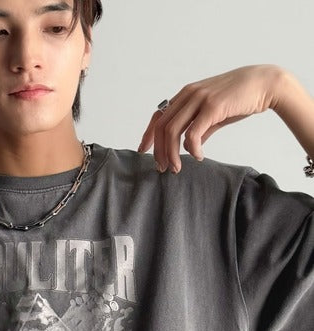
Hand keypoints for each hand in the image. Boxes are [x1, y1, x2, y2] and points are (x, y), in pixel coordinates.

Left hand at [137, 64, 284, 172]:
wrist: (264, 84)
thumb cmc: (240, 98)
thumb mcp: (214, 114)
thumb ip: (200, 128)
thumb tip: (188, 146)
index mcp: (186, 95)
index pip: (158, 116)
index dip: (148, 135)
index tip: (143, 151)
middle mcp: (189, 94)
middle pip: (162, 126)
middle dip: (158, 151)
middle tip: (161, 168)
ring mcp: (200, 98)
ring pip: (173, 131)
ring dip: (171, 153)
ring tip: (176, 168)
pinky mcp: (212, 106)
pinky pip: (193, 133)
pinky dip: (192, 149)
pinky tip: (198, 157)